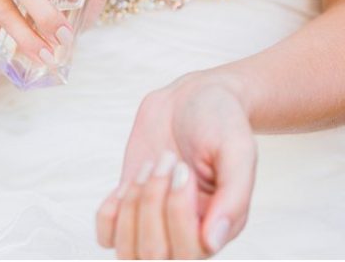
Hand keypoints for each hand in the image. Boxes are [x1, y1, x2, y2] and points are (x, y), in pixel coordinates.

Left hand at [96, 71, 256, 258]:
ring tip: (149, 168)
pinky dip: (110, 213)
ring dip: (131, 206)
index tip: (182, 169)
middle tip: (166, 160)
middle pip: (155, 256)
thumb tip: (213, 242)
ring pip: (128, 252)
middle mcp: (187, 235)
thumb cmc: (220, 122)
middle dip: (152, 202)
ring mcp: (154, 225)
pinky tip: (128, 184)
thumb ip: (233, 197)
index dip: (177, 212)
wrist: (193, 98)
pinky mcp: (130, 209)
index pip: (190, 252)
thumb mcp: (237, 150)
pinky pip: (107, 236)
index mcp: (219, 227)